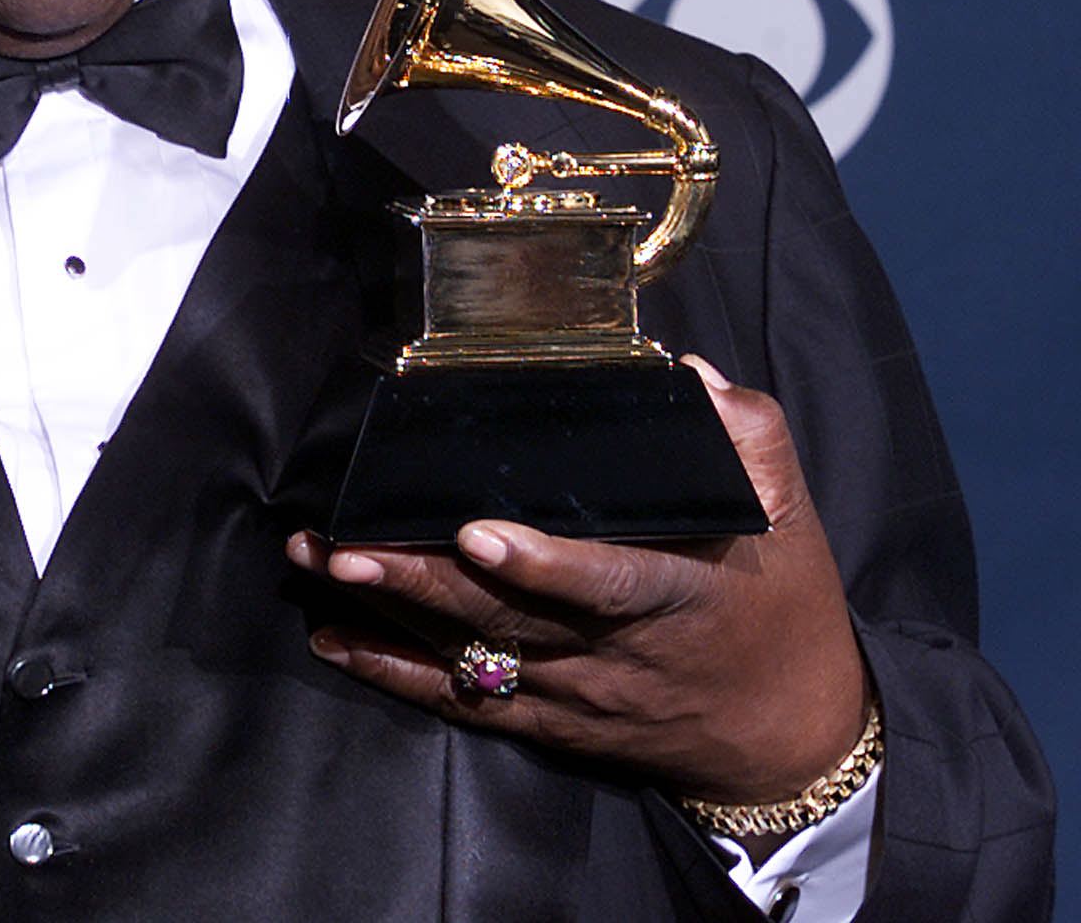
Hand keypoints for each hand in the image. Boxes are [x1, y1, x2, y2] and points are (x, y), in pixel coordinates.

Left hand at [287, 357, 868, 810]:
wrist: (793, 738)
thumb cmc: (783, 610)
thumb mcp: (790, 520)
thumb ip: (749, 438)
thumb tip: (690, 375)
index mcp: (676, 594)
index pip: (605, 583)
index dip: (539, 566)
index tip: (475, 534)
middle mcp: (615, 654)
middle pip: (506, 620)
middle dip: (420, 581)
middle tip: (346, 546)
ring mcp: (576, 694)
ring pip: (472, 659)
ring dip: (388, 616)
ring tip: (320, 566)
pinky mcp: (550, 723)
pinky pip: (464, 702)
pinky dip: (396, 673)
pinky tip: (335, 641)